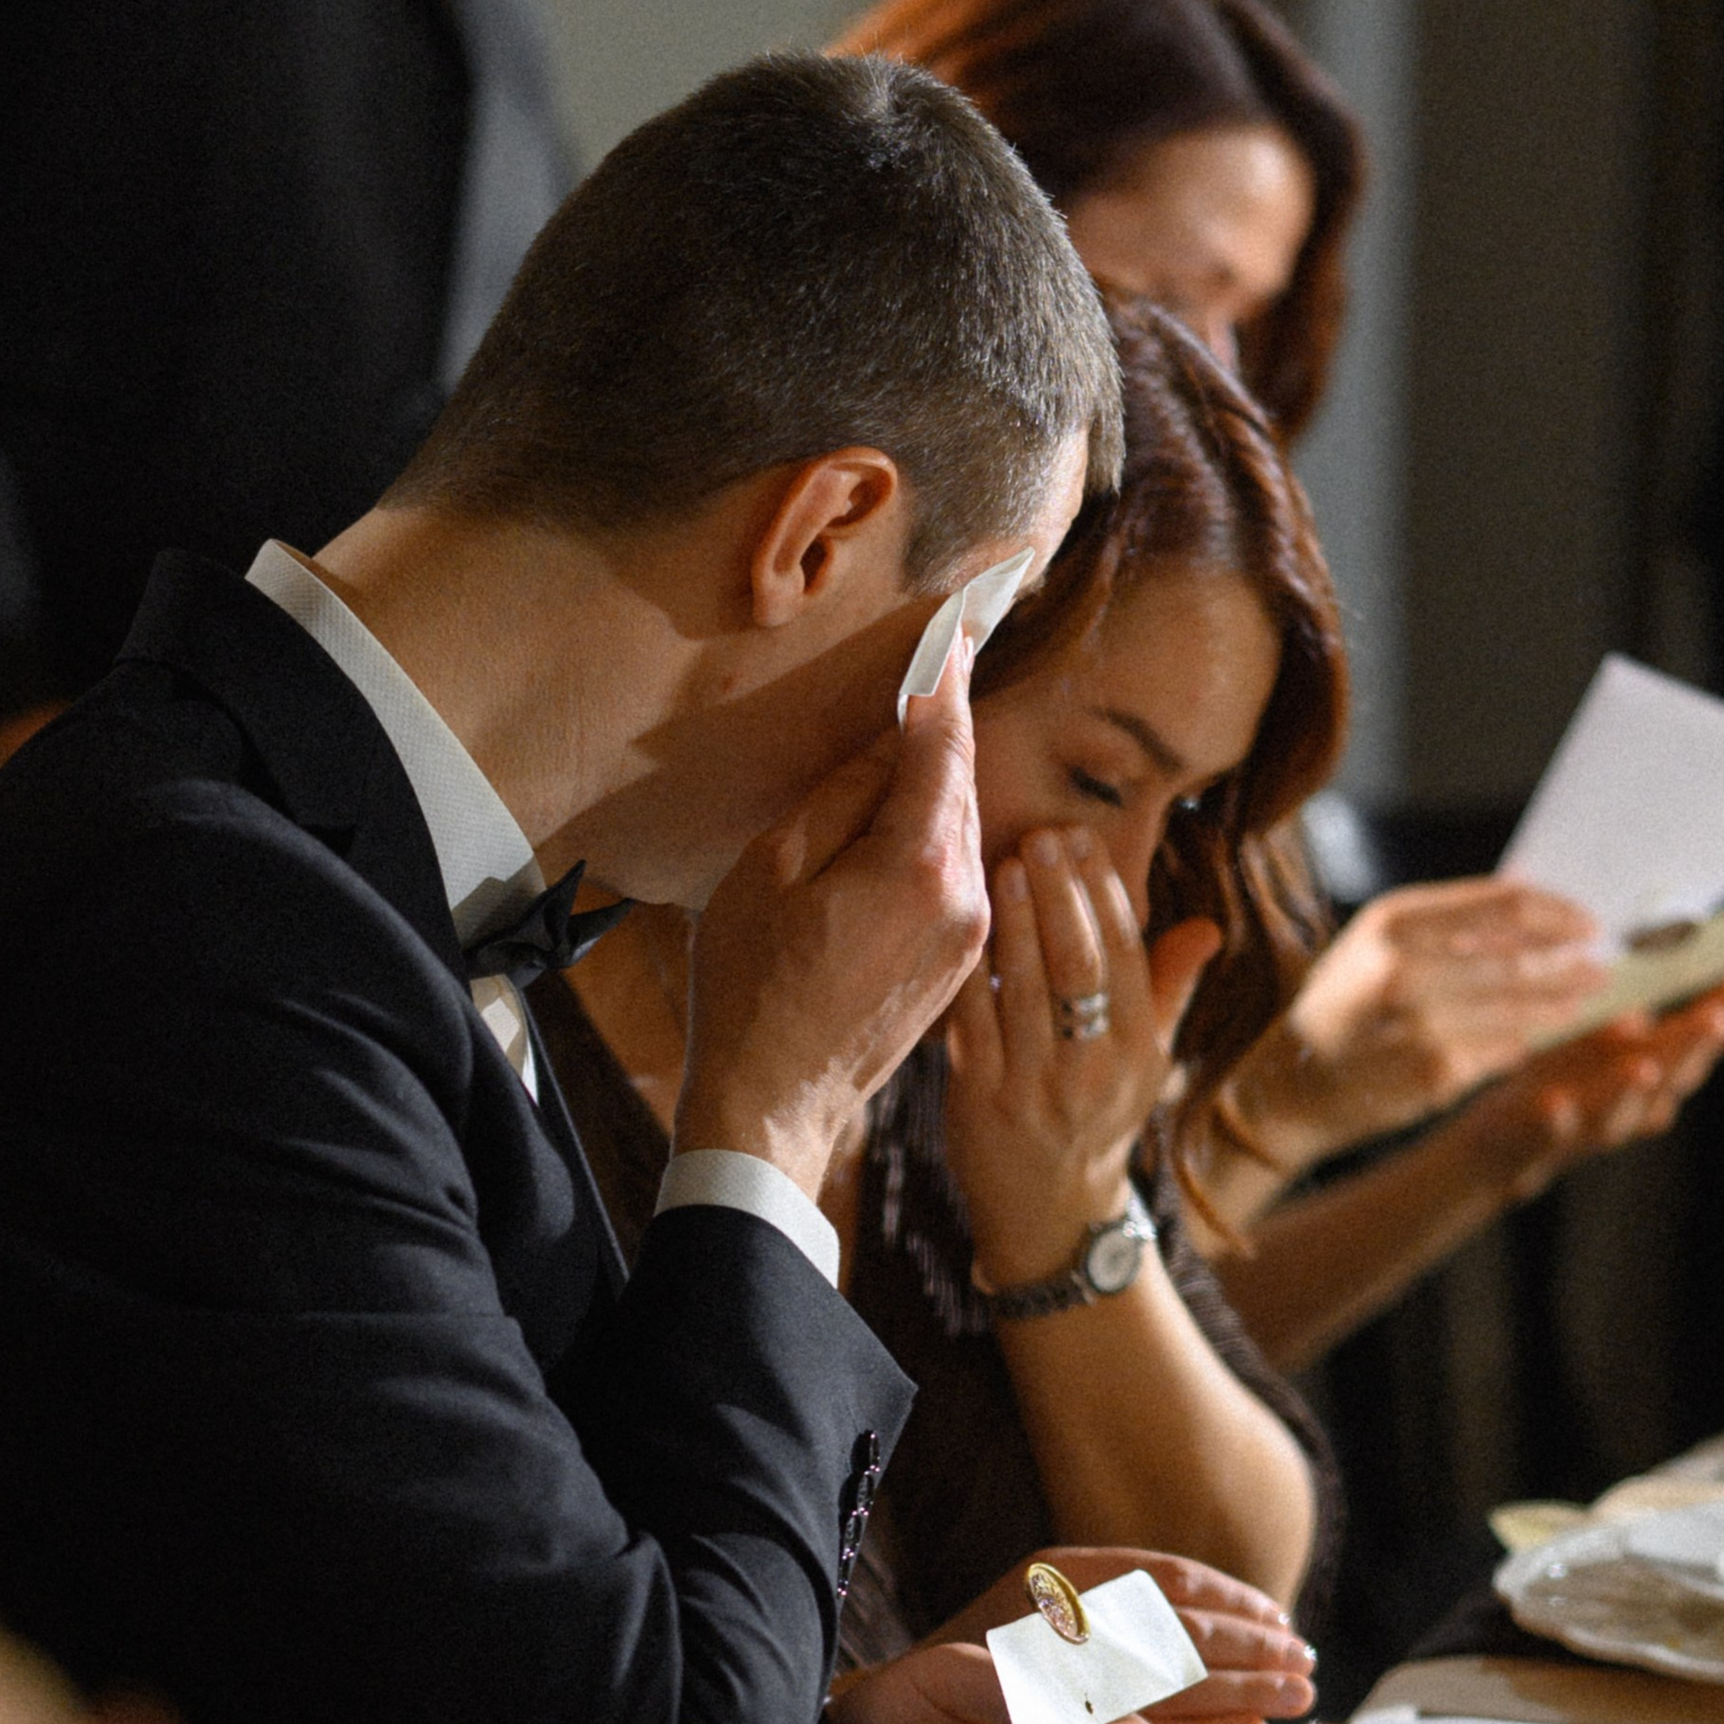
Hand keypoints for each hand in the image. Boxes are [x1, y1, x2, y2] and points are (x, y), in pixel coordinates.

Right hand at [676, 642, 987, 1201]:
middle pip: (960, 780)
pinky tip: (895, 826)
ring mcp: (971, 934)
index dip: (946, 675)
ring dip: (933, 787)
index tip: (963, 618)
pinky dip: (933, 838)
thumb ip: (843, 793)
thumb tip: (892, 741)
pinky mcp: (962, 962)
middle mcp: (966, 893)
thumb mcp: (774, 868)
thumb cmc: (752, 991)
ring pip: (961, 828)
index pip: (944, 740)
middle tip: (941, 659)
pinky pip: (955, 875)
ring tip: (907, 741)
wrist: (774, 1105)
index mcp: (919, 861)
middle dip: (941, 726)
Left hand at [942, 826, 1221, 1287]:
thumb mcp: (1147, 1063)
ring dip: (1015, 919)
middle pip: (1080, 964)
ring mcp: (1035, 1087)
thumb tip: (1208, 927)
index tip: (1083, 840)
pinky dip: (969, 968)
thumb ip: (1170, 990)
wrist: (1047, 1212)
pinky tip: (961, 924)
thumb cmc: (1096, 1118)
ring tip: (1003, 861)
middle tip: (1041, 836)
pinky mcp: (980, 1101)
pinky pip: (973, 1020)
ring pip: (1025, 988)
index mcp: (1138, 1052)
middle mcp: (1093, 1070)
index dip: (1105, 892)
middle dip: (1061, 893)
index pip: (1127, 955)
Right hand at [1224, 878, 1609, 1165]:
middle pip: (1519, 956)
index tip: (1586, 923)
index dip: (1556, 913)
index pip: (1503, 904)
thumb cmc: (1341, 1008)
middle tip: (1602, 963)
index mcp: (1394, 922)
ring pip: (1519, 1006)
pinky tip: (1544, 1032)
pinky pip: (1502, 1049)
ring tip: (1589, 995)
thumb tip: (1528, 897)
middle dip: (1569, 961)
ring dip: (1562, 1001)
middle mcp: (1407, 968)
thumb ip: (1442, 921)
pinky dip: (1527, 1041)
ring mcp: (1423, 1023)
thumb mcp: (1374, 945)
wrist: (1289, 1085)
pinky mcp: (1435, 1072)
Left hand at [1454, 955, 1723, 1201]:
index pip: (1712, 1026)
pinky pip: (1554, 1130)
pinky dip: (1559, 1118)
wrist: (1511, 1141)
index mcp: (1662, 1061)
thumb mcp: (1602, 1022)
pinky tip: (1557, 1102)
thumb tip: (1669, 939)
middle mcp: (1643, 1098)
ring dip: (1635, 1088)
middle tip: (1723, 1016)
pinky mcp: (1545, 1138)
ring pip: (1625, 1109)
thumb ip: (1636, 993)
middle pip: (1680, 1070)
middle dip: (1700, 1043)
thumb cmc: (1567, 1072)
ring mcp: (1595, 1122)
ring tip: (1646, 1065)